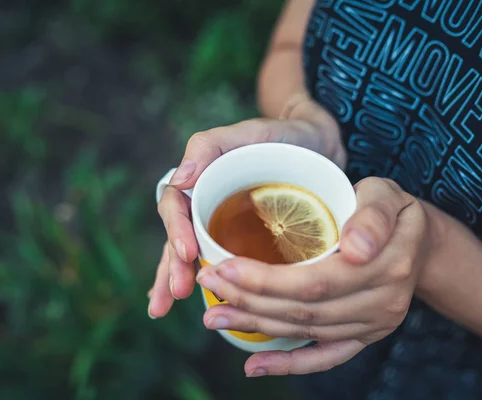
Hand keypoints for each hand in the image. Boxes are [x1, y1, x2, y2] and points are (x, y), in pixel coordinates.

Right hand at [148, 99, 345, 317]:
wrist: (317, 146)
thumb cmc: (282, 137)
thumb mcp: (249, 133)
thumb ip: (210, 146)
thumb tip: (178, 180)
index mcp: (200, 180)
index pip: (175, 206)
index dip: (176, 229)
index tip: (187, 252)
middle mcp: (206, 203)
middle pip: (179, 236)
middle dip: (172, 266)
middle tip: (179, 291)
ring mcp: (222, 222)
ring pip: (191, 254)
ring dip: (175, 279)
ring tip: (164, 308)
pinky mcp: (244, 238)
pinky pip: (218, 260)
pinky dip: (207, 282)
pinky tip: (196, 301)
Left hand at [195, 177, 432, 375]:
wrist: (419, 244)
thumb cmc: (393, 211)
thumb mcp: (387, 195)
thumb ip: (372, 215)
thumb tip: (356, 247)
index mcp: (387, 265)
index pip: (316, 280)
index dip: (266, 279)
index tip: (224, 266)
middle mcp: (382, 303)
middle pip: (304, 310)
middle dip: (250, 299)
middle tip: (208, 285)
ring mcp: (374, 325)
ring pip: (306, 331)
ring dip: (256, 325)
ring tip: (215, 316)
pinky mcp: (365, 337)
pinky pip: (326, 357)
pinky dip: (289, 365)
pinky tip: (253, 366)